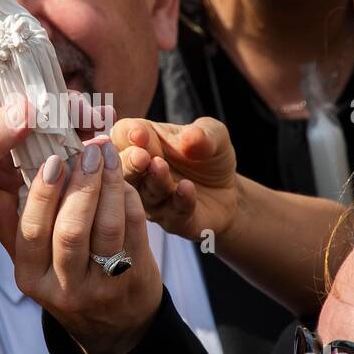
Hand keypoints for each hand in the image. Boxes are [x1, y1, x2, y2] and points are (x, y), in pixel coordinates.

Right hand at [0, 137, 161, 353]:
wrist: (114, 326)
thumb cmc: (68, 282)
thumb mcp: (32, 264)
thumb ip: (11, 227)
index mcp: (30, 278)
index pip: (32, 231)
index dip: (43, 193)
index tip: (53, 160)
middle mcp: (64, 287)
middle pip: (70, 229)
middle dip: (80, 185)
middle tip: (87, 152)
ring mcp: (101, 285)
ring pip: (106, 228)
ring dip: (109, 185)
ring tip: (107, 156)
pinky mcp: (134, 277)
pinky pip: (133, 229)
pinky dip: (128, 198)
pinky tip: (121, 179)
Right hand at [112, 116, 237, 241]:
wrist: (229, 192)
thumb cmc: (211, 158)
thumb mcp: (215, 136)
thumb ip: (203, 133)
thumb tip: (190, 136)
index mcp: (144, 143)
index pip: (124, 134)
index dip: (128, 133)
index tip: (138, 133)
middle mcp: (142, 173)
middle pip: (125, 169)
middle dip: (130, 162)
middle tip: (139, 156)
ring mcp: (155, 200)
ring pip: (147, 193)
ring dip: (154, 180)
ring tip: (160, 166)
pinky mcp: (174, 220)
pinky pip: (174, 212)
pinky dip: (180, 199)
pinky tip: (187, 187)